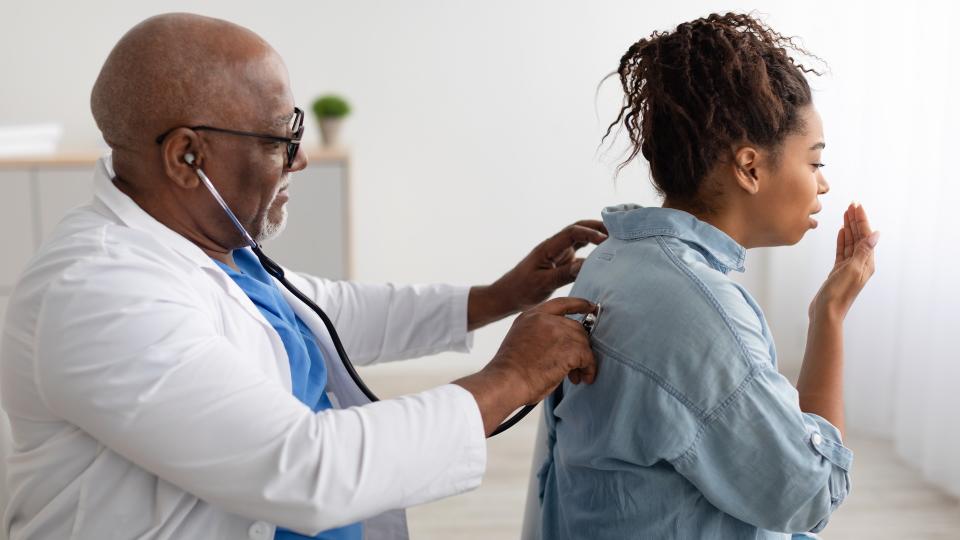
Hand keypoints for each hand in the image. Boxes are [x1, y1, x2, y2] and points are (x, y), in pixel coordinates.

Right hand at [454, 297, 597, 434]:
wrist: (506, 381)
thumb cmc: (509, 371)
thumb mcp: (520, 340)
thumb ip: (539, 334)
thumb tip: (560, 345)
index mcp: (531, 316)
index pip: (561, 303)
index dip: (578, 304)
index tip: (590, 306)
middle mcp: (545, 319)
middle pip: (576, 327)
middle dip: (579, 346)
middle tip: (576, 366)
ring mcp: (558, 331)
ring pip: (583, 343)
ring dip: (583, 361)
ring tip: (576, 376)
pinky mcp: (569, 348)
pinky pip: (588, 357)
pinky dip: (588, 369)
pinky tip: (582, 379)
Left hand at [468, 220, 607, 329]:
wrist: (508, 295)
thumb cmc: (522, 289)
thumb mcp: (543, 284)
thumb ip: (564, 273)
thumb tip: (585, 264)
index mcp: (548, 248)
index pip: (572, 232)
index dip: (590, 233)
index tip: (606, 240)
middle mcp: (555, 247)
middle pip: (578, 228)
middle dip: (597, 226)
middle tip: (618, 230)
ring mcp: (558, 253)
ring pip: (580, 239)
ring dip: (596, 236)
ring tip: (617, 239)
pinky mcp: (561, 262)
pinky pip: (580, 252)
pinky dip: (593, 251)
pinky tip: (606, 255)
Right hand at [808, 203, 878, 322]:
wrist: (826, 312)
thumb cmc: (838, 294)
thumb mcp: (851, 270)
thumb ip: (862, 251)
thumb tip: (875, 234)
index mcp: (867, 263)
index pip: (865, 236)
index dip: (861, 219)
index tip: (856, 205)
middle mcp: (861, 264)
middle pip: (859, 237)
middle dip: (856, 220)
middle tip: (852, 204)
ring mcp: (850, 267)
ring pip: (850, 242)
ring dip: (849, 228)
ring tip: (846, 213)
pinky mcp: (839, 271)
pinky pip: (843, 251)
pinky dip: (842, 240)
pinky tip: (841, 232)